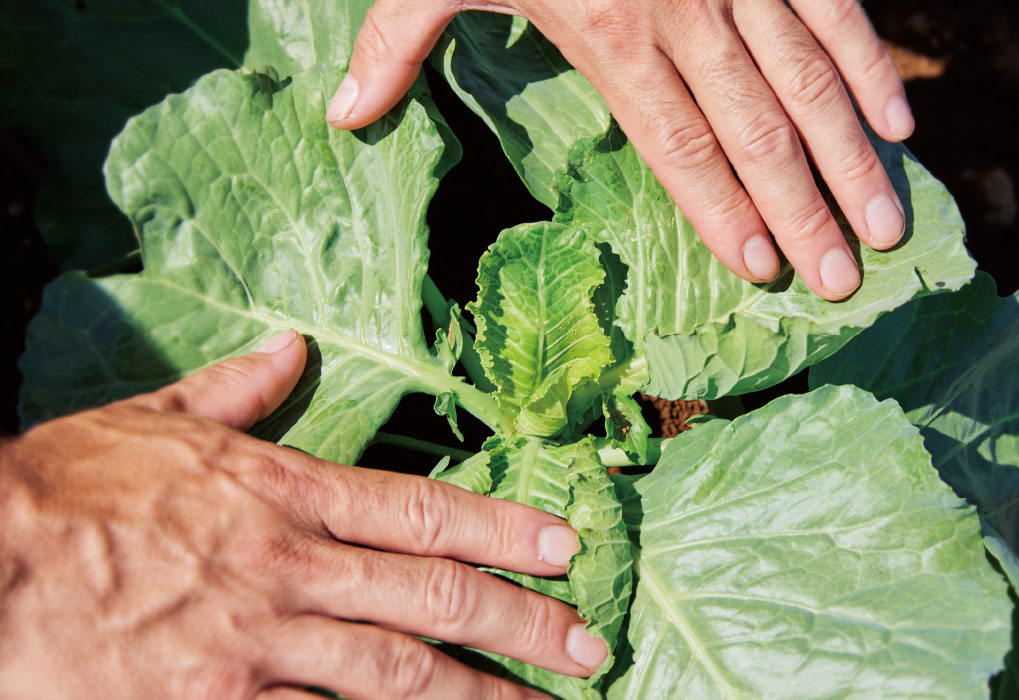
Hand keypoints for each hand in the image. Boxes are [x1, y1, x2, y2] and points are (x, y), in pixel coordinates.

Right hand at [0, 331, 605, 698]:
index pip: (424, 509)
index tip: (568, 547)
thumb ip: (238, 388)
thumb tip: (294, 350)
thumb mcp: (156, 417)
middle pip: (434, 596)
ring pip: (397, 674)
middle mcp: (291, 566)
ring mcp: (260, 640)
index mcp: (284, 492)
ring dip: (479, 694)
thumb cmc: (68, 488)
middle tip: (589, 647)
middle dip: (521, 623)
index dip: (506, 528)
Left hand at [327, 0, 911, 299]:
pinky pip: (836, 6)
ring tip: (888, 226)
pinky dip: (871, 64)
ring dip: (852, 156)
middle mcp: (687, 12)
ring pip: (810, 78)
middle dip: (804, 209)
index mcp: (610, 30)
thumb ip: (399, 39)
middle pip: (756, 129)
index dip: (719, 211)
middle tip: (845, 281)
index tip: (761, 270)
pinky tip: (901, 127)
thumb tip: (344, 115)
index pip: (676, 143)